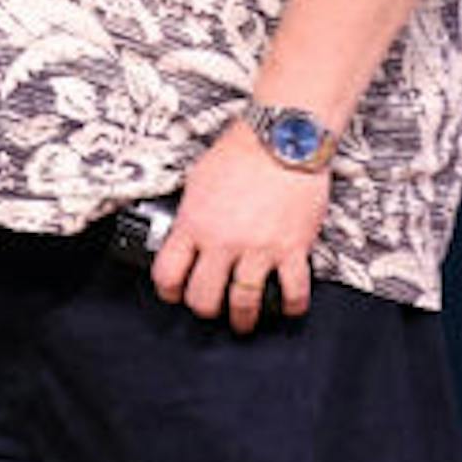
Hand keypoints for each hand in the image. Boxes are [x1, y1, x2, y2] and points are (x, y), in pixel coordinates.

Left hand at [151, 116, 326, 332]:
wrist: (283, 138)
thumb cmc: (240, 153)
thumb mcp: (197, 181)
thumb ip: (190, 213)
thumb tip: (183, 234)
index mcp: (194, 224)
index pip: (168, 274)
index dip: (168, 291)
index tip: (175, 293)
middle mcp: (223, 242)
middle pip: (203, 298)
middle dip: (204, 309)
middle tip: (211, 307)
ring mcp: (259, 249)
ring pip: (244, 304)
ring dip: (243, 319)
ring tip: (244, 322)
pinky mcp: (292, 249)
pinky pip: (293, 292)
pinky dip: (292, 306)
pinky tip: (288, 307)